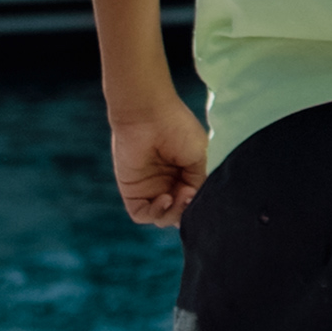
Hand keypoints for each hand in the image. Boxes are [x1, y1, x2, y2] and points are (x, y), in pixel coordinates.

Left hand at [110, 99, 207, 229]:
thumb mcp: (198, 156)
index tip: (199, 192)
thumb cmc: (177, 127)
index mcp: (184, 174)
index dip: (197, 204)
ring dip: (172, 213)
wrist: (149, 113)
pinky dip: (156, 213)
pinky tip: (164, 198)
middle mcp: (167, 183)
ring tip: (177, 196)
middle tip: (189, 195)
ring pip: (162, 217)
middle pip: (178, 213)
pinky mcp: (131, 191)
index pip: (192, 201)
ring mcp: (149, 188)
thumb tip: (195, 202)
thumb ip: (199, 182)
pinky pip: (142, 214)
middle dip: (186, 211)